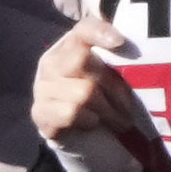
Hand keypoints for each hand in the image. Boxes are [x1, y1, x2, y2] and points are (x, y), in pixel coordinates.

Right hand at [29, 22, 156, 171]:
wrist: (93, 142)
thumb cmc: (108, 103)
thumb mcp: (117, 78)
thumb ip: (120, 59)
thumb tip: (130, 46)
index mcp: (71, 45)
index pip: (82, 29)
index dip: (100, 32)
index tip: (120, 42)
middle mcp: (51, 62)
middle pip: (81, 60)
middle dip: (112, 85)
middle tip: (129, 105)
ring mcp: (41, 87)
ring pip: (81, 92)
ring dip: (107, 110)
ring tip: (120, 120)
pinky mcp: (39, 113)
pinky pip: (70, 113)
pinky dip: (89, 120)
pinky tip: (93, 124)